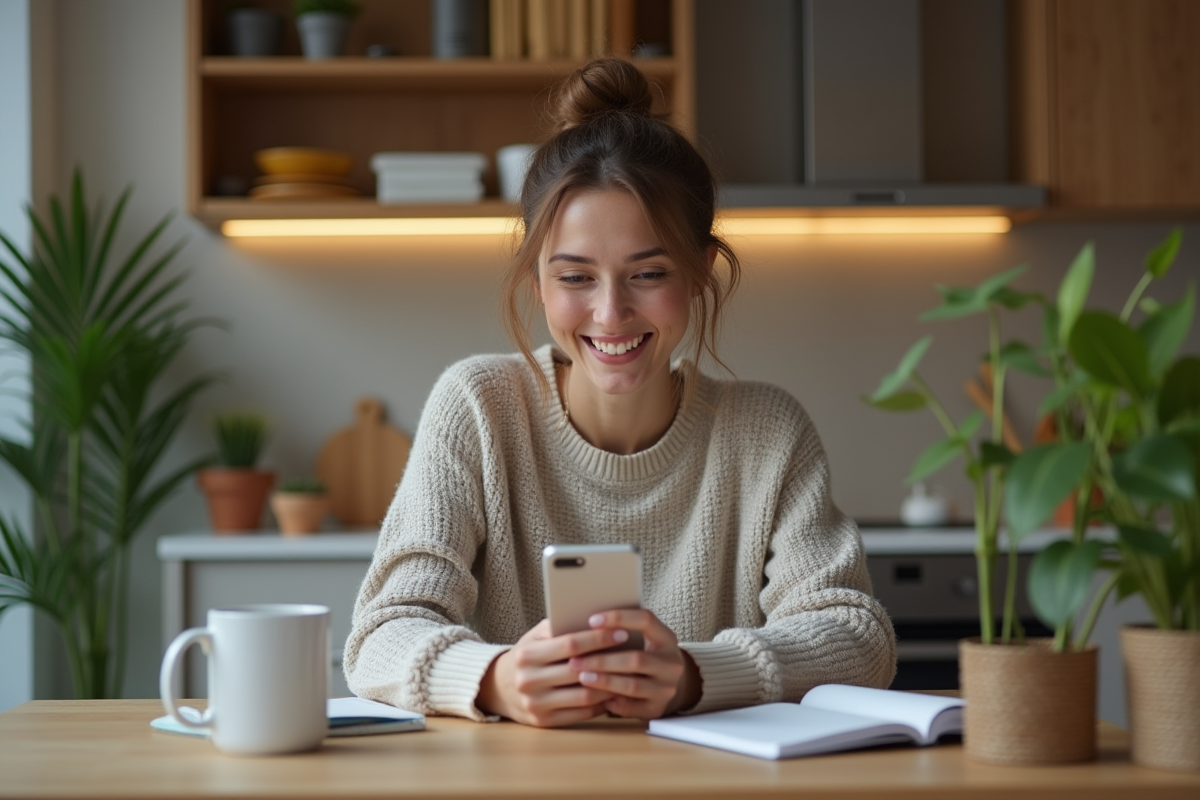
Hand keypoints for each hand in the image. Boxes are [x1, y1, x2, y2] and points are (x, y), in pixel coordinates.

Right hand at [475, 619, 627, 726]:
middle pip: (578, 670)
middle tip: (632, 652)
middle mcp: (529, 681)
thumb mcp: (535, 637)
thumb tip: (594, 618)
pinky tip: (614, 692)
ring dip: (609, 685)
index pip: (570, 644)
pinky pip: (581, 713)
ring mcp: (536, 705)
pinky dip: (601, 704)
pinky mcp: (544, 722)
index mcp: (527, 655)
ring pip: (583, 696)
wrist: (499, 688)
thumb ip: (558, 627)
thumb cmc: (527, 656)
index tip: (620, 632)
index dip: (598, 638)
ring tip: (627, 673)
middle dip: (609, 660)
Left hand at [567, 609, 701, 719]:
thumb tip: (586, 624)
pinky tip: (596, 698)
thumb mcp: (644, 638)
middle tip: (575, 660)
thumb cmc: (645, 654)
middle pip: (636, 659)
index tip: (591, 621)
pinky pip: (632, 708)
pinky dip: (613, 703)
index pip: (646, 620)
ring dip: (604, 681)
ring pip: (632, 685)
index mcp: (667, 638)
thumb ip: (621, 631)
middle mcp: (671, 663)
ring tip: (582, 677)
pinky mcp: (658, 709)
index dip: (619, 618)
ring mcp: (666, 688)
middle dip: (602, 659)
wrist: (669, 683)